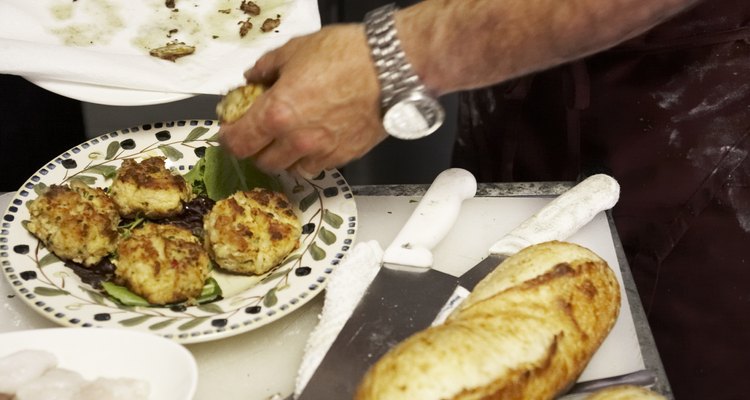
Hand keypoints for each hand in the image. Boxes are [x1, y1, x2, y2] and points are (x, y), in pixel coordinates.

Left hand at [219, 24, 387, 176]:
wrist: (392, 68)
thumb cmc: (350, 55)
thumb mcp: (297, 50)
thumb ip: (268, 67)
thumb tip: (254, 76)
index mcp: (277, 113)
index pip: (239, 142)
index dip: (229, 138)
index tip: (229, 130)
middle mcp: (297, 140)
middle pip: (262, 161)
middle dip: (255, 148)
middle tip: (258, 133)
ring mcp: (322, 152)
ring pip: (290, 169)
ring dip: (283, 157)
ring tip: (287, 139)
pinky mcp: (344, 156)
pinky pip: (318, 167)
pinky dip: (309, 159)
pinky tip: (313, 142)